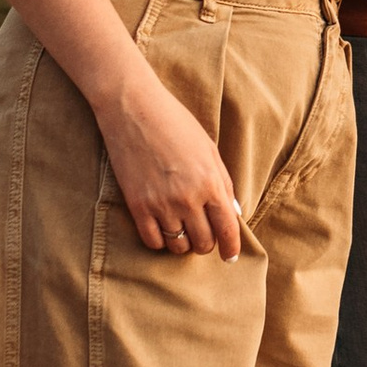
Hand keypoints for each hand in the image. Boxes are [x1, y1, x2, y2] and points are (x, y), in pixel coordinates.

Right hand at [96, 65, 246, 260]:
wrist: (134, 109)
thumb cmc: (176, 124)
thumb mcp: (209, 150)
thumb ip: (222, 183)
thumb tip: (232, 213)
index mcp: (210, 183)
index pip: (227, 229)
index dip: (231, 248)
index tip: (230, 257)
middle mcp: (188, 198)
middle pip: (203, 242)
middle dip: (207, 244)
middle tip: (203, 236)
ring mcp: (161, 204)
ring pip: (178, 246)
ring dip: (184, 244)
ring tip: (182, 232)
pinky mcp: (137, 205)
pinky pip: (153, 241)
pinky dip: (160, 241)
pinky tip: (162, 230)